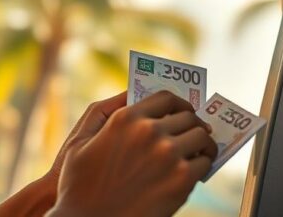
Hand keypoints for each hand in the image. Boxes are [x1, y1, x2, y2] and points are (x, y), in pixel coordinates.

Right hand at [47, 90, 217, 216]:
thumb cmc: (77, 185)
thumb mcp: (79, 142)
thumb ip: (103, 114)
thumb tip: (131, 97)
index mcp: (126, 118)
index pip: (167, 98)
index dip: (179, 103)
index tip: (183, 111)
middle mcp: (150, 131)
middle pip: (188, 116)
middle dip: (192, 123)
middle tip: (193, 133)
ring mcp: (169, 154)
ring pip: (202, 136)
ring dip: (202, 142)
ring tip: (198, 151)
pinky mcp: (182, 180)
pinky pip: (204, 163)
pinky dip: (203, 165)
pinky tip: (195, 171)